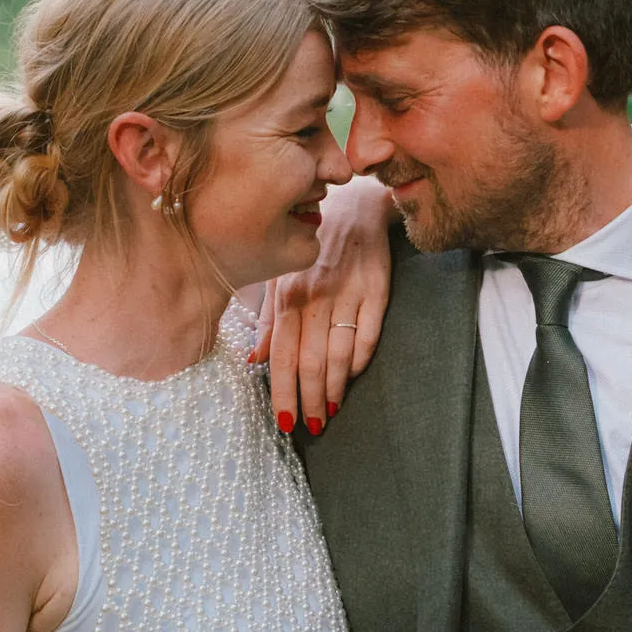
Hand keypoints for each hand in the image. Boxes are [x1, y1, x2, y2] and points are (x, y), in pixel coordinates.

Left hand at [251, 175, 394, 434]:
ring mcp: (347, 294)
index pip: (282, 355)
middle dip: (309, 399)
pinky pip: (368, 334)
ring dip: (334, 387)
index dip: (282, 392)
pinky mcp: (377, 290)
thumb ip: (268, 320)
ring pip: (339, 353)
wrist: (355, 205)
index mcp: (288, 296)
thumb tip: (254, 360)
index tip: (285, 421)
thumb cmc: (312, 245)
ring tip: (331, 410)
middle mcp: (315, 297)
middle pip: (309, 361)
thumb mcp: (281, 276)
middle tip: (312, 425)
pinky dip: (360, 360)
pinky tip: (353, 376)